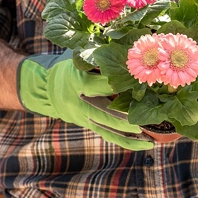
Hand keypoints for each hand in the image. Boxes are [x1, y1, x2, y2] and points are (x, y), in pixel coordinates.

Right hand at [18, 49, 153, 150]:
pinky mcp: (88, 125)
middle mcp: (79, 102)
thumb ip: (98, 60)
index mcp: (77, 81)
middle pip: (104, 112)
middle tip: (145, 122)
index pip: (101, 85)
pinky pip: (109, 136)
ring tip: (150, 140)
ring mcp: (83, 117)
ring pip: (108, 129)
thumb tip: (128, 53)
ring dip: (130, 136)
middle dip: (125, 118)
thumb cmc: (69, 70)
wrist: (47, 90)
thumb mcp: (78, 60)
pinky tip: (144, 144)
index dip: (120, 85)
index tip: (141, 84)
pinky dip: (127, 142)